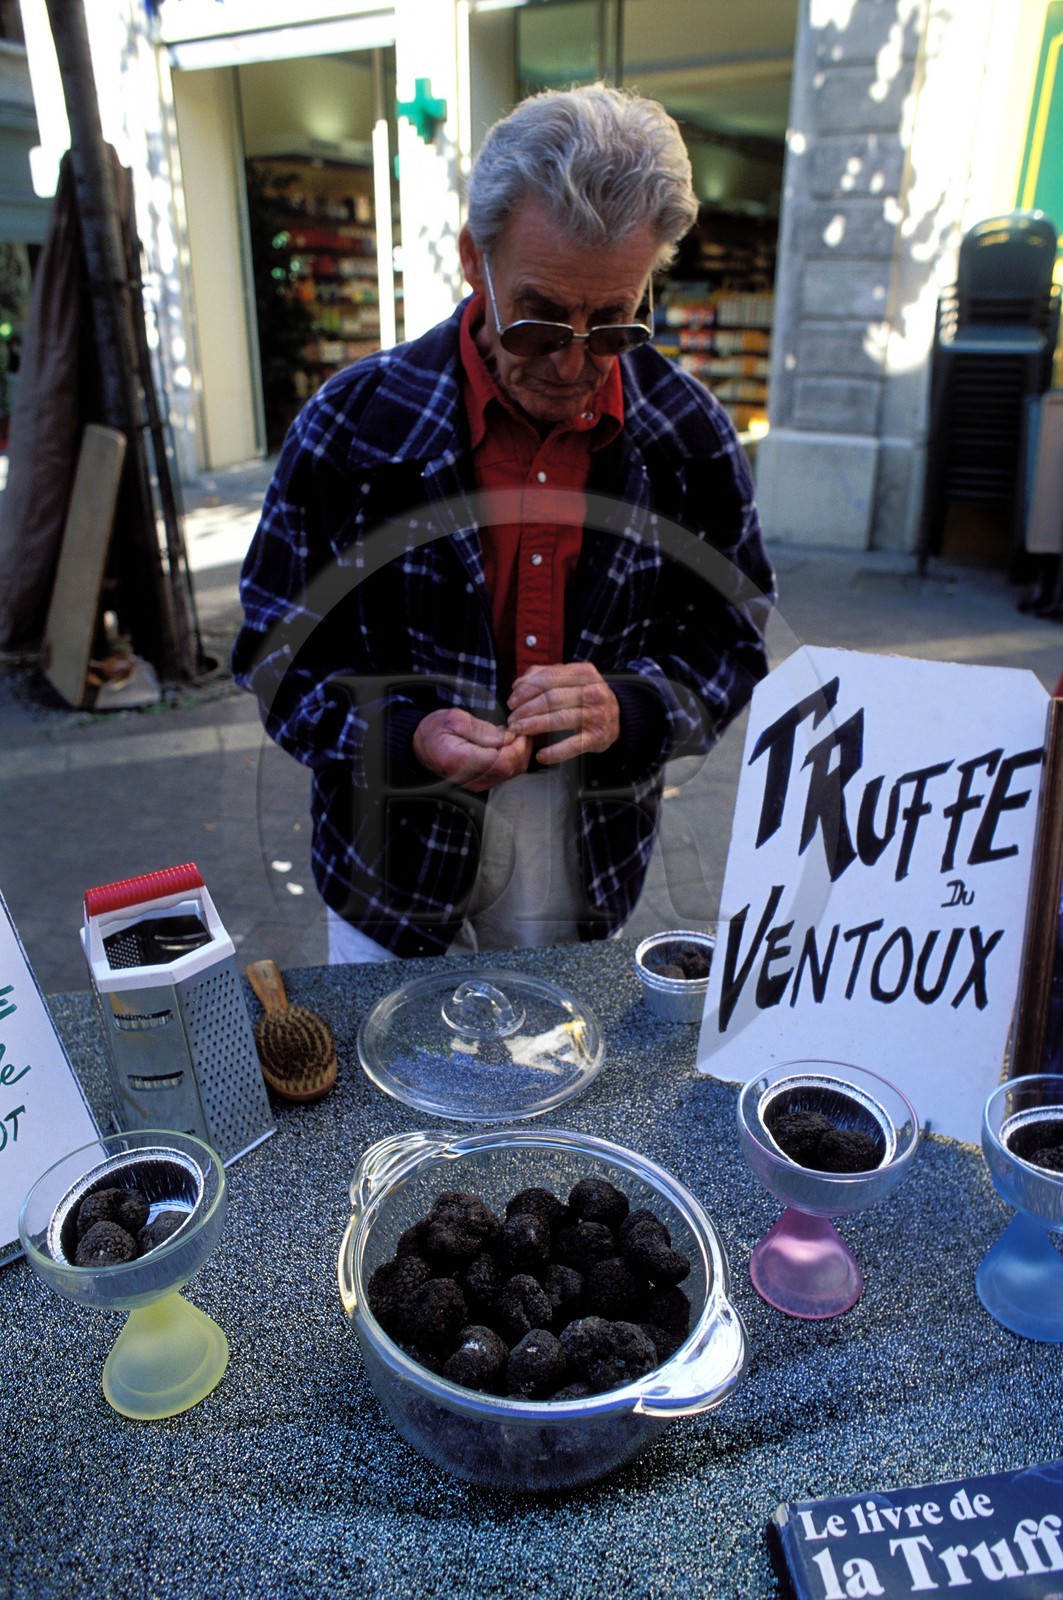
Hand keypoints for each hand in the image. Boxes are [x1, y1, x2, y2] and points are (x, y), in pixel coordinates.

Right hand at [412, 708, 531, 792]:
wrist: (420, 746)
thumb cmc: (436, 729)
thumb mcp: (455, 719)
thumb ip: (483, 730)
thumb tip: (510, 737)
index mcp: (460, 760)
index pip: (502, 761)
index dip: (518, 746)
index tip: (518, 729)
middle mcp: (469, 778)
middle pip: (511, 769)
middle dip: (522, 748)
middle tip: (519, 730)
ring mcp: (476, 784)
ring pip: (512, 773)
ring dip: (519, 753)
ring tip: (512, 735)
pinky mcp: (481, 784)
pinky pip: (505, 774)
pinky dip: (512, 759)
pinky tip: (506, 744)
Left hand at [506, 663, 619, 764]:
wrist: (618, 717)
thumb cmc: (586, 696)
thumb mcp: (571, 679)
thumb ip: (544, 675)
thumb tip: (518, 685)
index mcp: (585, 673)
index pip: (549, 678)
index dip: (527, 690)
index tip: (512, 701)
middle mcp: (593, 692)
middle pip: (552, 698)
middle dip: (526, 710)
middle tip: (513, 720)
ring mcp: (597, 715)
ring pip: (559, 719)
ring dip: (534, 726)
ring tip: (519, 731)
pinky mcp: (597, 738)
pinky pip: (573, 745)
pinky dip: (555, 752)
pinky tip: (541, 756)